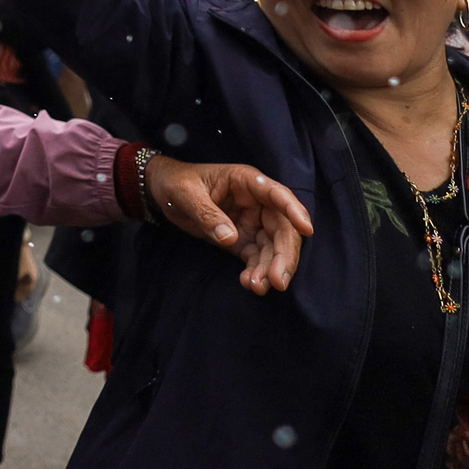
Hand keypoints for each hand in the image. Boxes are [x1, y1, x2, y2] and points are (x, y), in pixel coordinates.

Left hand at [144, 158, 314, 295]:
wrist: (161, 192)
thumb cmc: (176, 183)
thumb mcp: (186, 194)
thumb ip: (207, 214)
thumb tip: (230, 238)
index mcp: (247, 182)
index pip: (278, 195)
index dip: (294, 211)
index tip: (306, 229)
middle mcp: (257, 202)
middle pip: (282, 228)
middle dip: (284, 255)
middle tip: (278, 281)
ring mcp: (252, 222)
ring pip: (273, 247)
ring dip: (270, 268)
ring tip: (258, 287)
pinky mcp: (243, 240)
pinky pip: (257, 257)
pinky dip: (257, 271)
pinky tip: (249, 283)